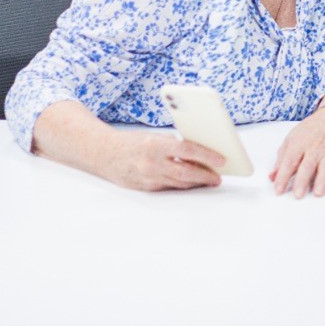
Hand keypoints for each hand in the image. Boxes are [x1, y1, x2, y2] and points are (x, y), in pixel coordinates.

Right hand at [101, 133, 224, 191]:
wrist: (102, 154)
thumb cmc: (131, 142)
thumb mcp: (154, 137)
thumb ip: (174, 145)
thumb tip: (198, 153)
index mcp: (155, 146)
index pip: (187, 151)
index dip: (207, 156)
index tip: (222, 160)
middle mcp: (151, 164)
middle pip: (186, 172)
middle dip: (205, 176)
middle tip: (218, 177)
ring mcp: (148, 178)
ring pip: (178, 183)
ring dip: (196, 183)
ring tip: (210, 181)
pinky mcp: (145, 188)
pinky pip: (168, 188)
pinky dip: (182, 185)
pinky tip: (193, 183)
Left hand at [270, 108, 324, 197]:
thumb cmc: (308, 131)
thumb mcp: (290, 140)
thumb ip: (281, 160)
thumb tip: (272, 177)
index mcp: (299, 145)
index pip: (289, 162)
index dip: (283, 176)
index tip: (278, 190)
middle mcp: (314, 150)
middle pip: (307, 167)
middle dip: (302, 181)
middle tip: (298, 195)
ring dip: (322, 180)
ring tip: (318, 193)